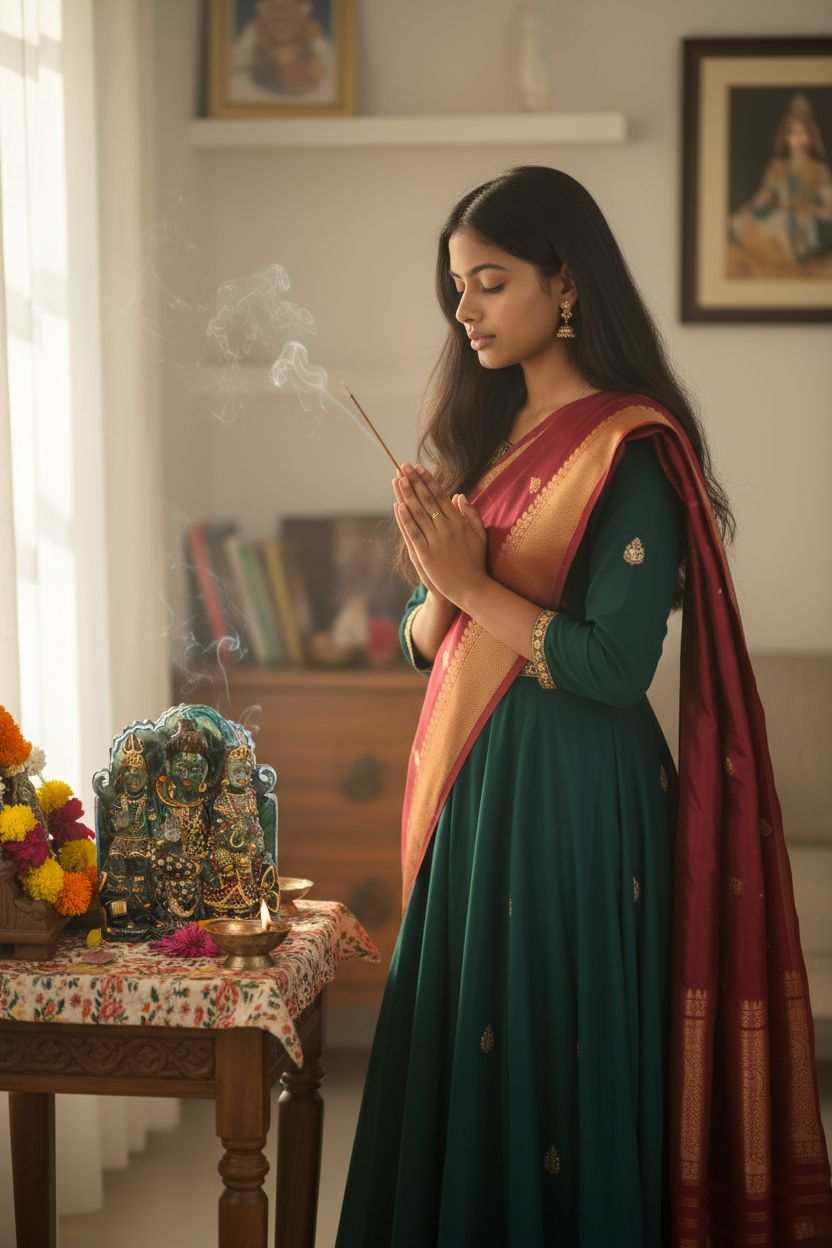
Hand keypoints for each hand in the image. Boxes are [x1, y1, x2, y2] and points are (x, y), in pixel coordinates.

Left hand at [392, 463, 488, 610]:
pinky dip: (406, 519)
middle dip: (414, 482)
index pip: (440, 496)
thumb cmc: (476, 562)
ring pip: (419, 513)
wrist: (471, 588)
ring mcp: (435, 541)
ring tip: (399, 480)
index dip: (428, 480)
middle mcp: (446, 528)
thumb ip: (471, 514)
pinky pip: (414, 533)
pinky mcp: (426, 554)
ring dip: (407, 495)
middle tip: (404, 466)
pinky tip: (398, 506)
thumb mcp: (480, 535)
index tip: (419, 468)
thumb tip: (459, 495)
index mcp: (458, 522)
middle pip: (427, 500)